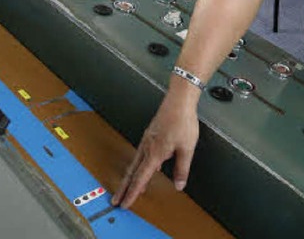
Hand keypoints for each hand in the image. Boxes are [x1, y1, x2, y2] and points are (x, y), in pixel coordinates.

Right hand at [112, 88, 199, 209]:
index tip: (125, 203)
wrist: (179, 99)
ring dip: (131, 176)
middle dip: (124, 187)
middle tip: (116, 199)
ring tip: (129, 187)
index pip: (140, 178)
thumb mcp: (187, 148)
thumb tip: (179, 184)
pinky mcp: (151, 133)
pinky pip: (141, 153)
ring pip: (135, 162)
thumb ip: (182, 168)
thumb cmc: (182, 120)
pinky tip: (146, 165)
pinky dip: (139, 164)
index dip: (132, 193)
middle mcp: (148, 147)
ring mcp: (148, 139)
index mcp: (155, 153)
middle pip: (132, 171)